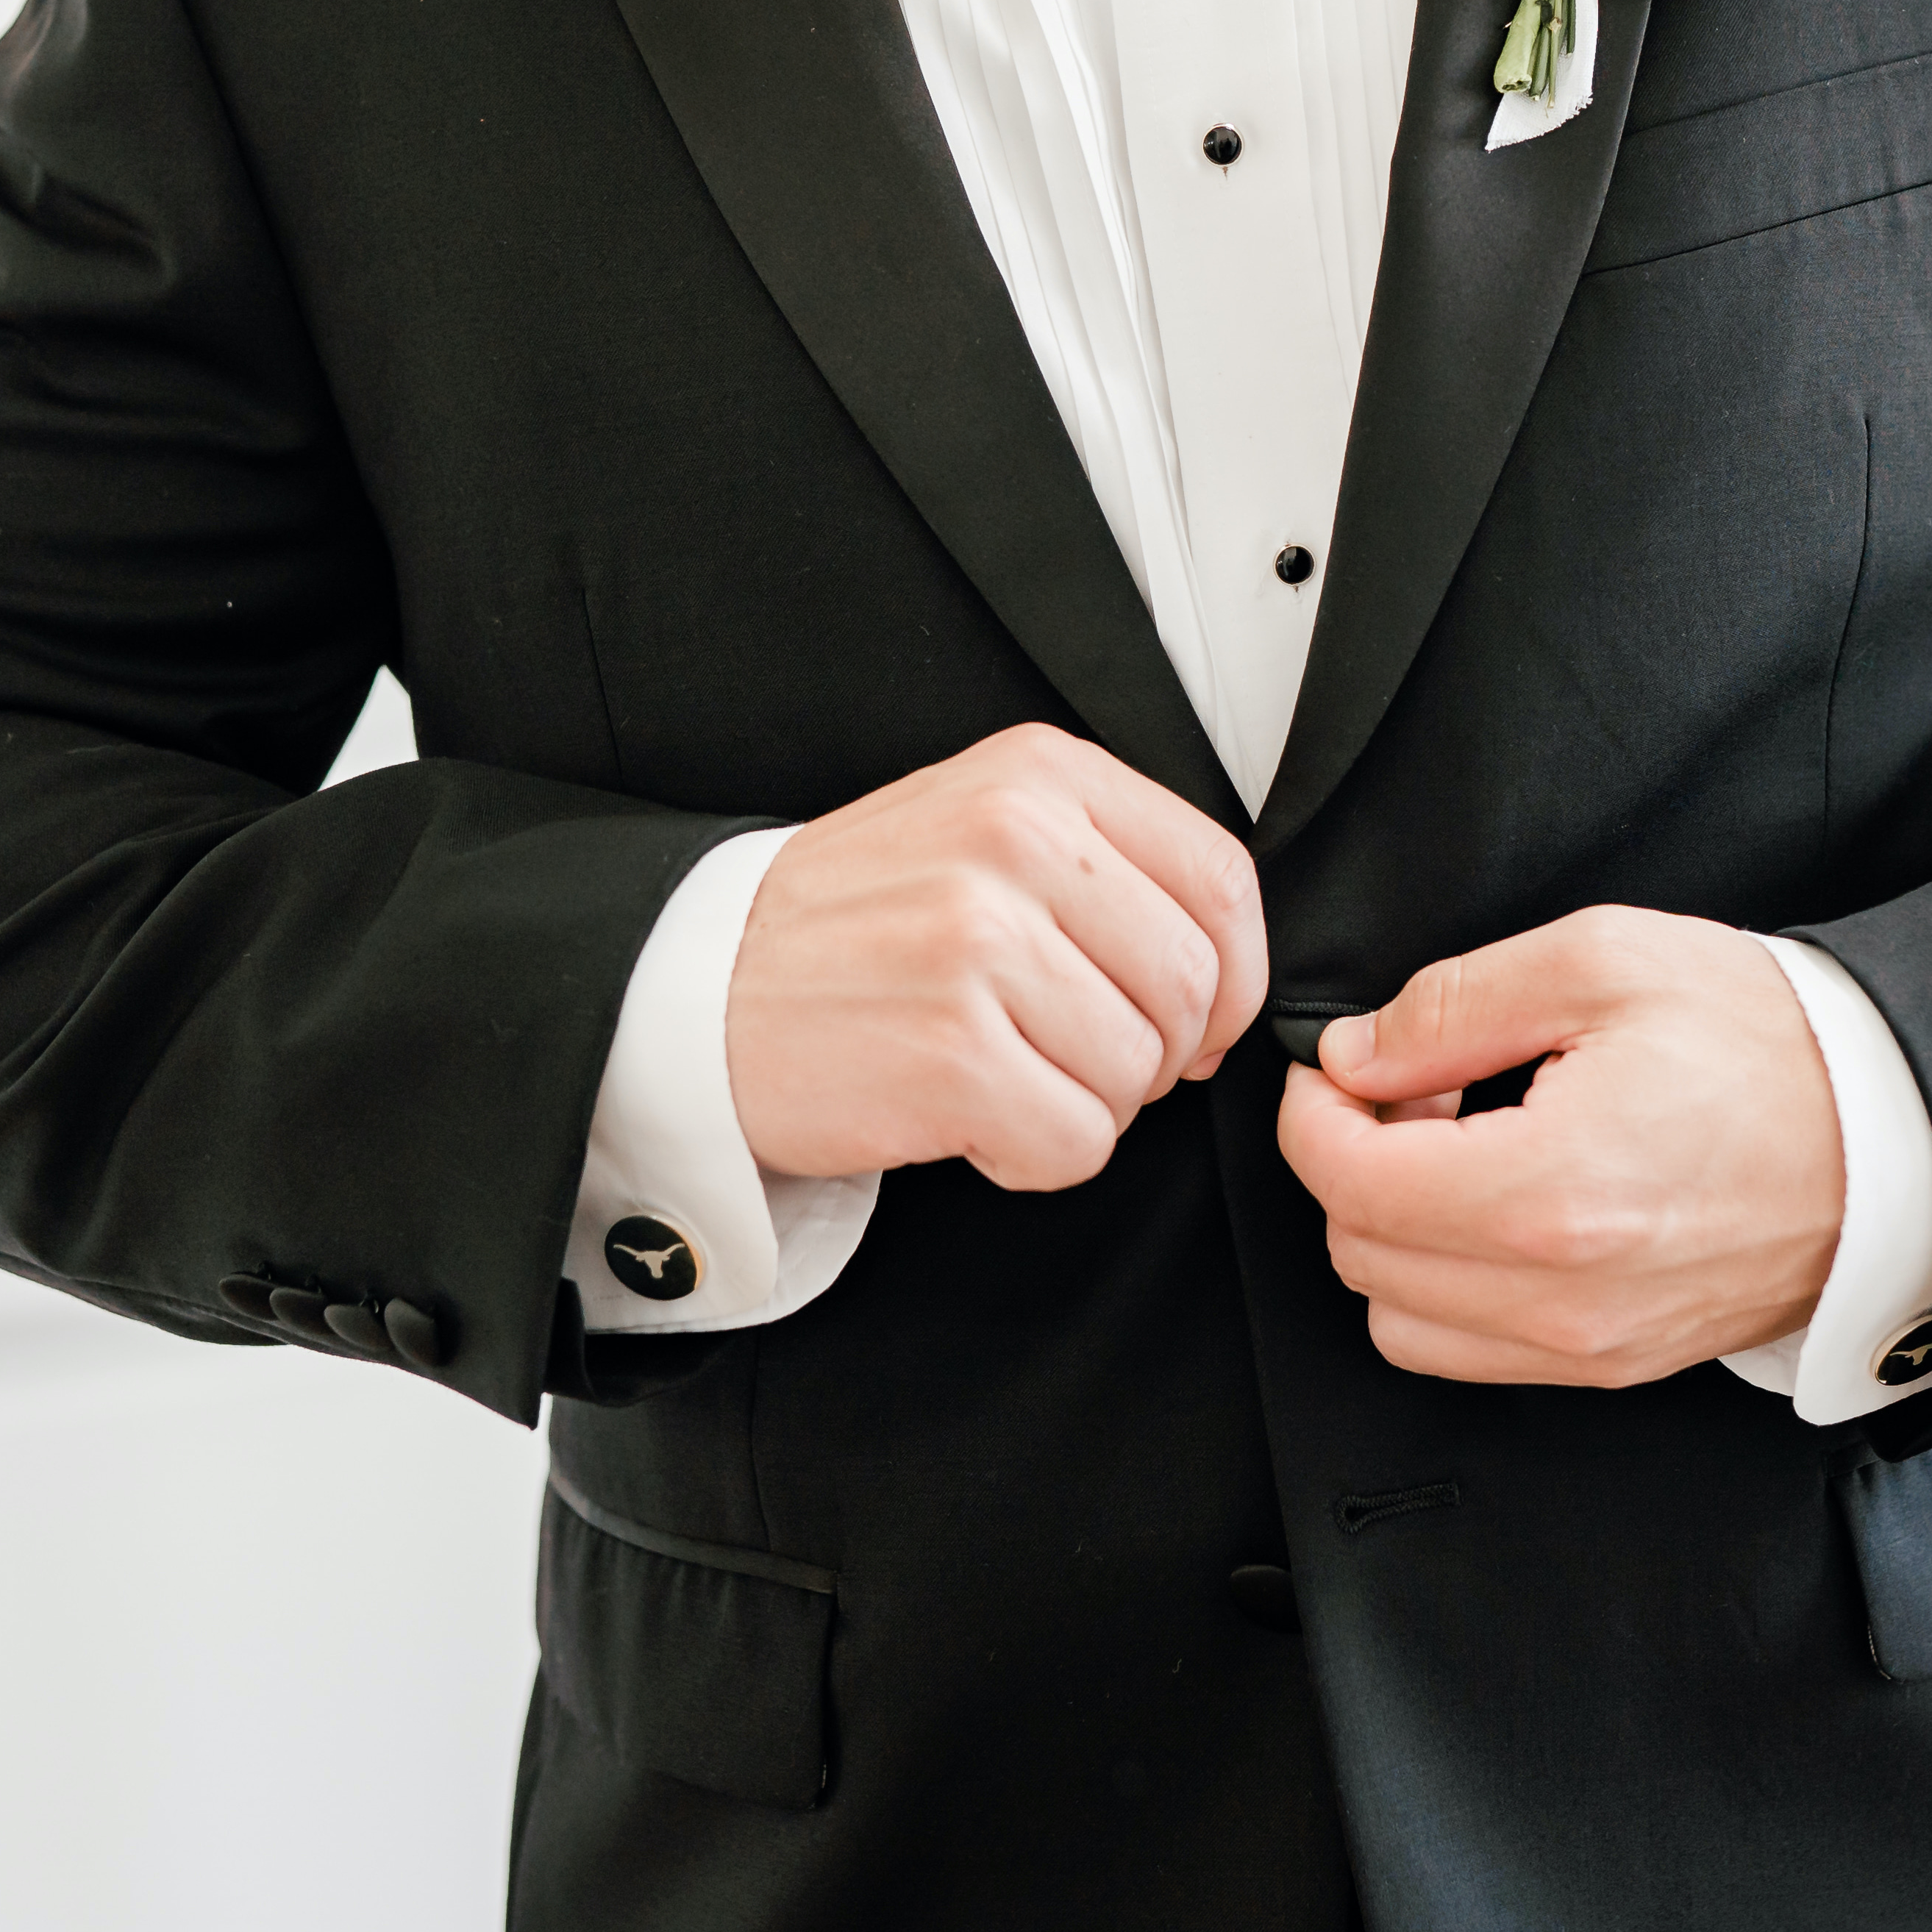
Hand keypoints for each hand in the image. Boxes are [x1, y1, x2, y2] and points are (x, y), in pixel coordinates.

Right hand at [727, 724, 1267, 1190]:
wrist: (695, 991)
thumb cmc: (853, 926)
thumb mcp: (979, 829)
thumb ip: (1107, 865)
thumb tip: (1225, 977)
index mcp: (1039, 777)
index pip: (1222, 880)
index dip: (1235, 976)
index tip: (1197, 1020)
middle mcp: (1016, 842)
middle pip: (1193, 986)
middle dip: (1155, 1053)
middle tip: (1073, 1058)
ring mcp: (979, 946)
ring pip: (1137, 1073)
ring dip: (1085, 1106)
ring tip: (999, 1076)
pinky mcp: (951, 1053)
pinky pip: (1076, 1142)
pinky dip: (1033, 1155)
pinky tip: (968, 1118)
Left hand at [1276, 908, 1843, 1384]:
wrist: (1897, 1137)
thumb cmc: (1771, 1044)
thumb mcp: (1603, 963)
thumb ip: (1453, 1006)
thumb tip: (1356, 1053)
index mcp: (1549, 1192)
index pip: (1347, 1181)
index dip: (1311, 1116)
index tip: (1333, 1071)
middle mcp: (1560, 1296)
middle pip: (1359, 1254)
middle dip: (1353, 1166)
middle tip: (1409, 1095)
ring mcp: (1588, 1346)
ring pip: (1401, 1320)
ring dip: (1395, 1235)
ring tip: (1456, 1154)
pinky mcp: (1613, 1365)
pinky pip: (1471, 1349)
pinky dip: (1449, 1286)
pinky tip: (1499, 1208)